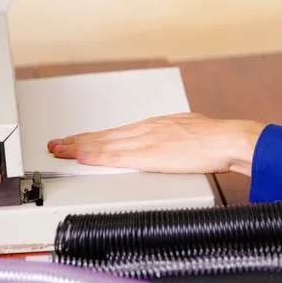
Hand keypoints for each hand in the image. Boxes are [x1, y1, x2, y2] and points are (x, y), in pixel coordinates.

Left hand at [47, 113, 265, 175]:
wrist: (225, 139)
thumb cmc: (211, 139)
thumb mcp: (183, 132)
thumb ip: (167, 139)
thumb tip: (162, 146)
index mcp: (151, 126)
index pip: (113, 133)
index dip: (91, 138)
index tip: (75, 140)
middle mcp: (143, 129)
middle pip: (103, 136)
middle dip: (76, 141)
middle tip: (55, 144)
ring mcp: (144, 140)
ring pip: (103, 143)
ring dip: (78, 147)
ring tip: (59, 150)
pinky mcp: (149, 153)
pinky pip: (115, 155)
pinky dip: (96, 155)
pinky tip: (82, 156)